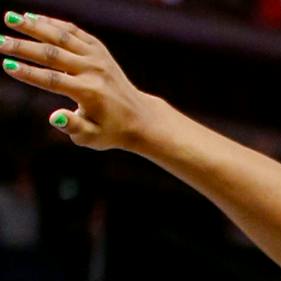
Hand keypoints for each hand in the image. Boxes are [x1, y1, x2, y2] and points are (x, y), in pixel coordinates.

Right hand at [1, 13, 162, 149]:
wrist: (141, 117)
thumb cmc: (111, 131)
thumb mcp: (93, 137)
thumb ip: (73, 127)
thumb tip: (54, 117)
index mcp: (90, 93)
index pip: (53, 80)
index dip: (29, 73)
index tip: (6, 64)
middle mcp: (94, 71)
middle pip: (53, 55)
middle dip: (23, 47)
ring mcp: (98, 58)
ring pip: (61, 37)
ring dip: (34, 26)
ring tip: (9, 18)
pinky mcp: (99, 50)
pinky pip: (73, 32)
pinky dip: (52, 23)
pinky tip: (31, 18)